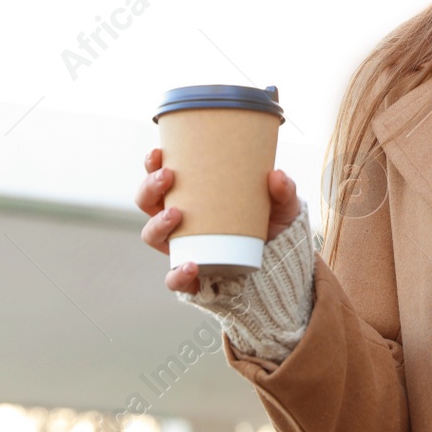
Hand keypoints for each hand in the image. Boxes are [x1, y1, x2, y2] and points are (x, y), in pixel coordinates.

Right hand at [136, 147, 301, 294]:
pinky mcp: (193, 276)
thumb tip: (276, 176)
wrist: (280, 265)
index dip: (152, 165)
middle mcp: (179, 222)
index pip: (162, 179)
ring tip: (176, 214)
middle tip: (168, 176)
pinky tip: (191, 265)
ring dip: (157, 224)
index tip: (158, 152)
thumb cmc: (272, 224)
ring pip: (152, 236)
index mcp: (192, 197)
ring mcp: (183, 248)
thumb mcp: (283, 205)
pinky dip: (178, 274)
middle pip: (148, 203)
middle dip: (150, 188)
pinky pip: (175, 280)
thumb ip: (284, 190)